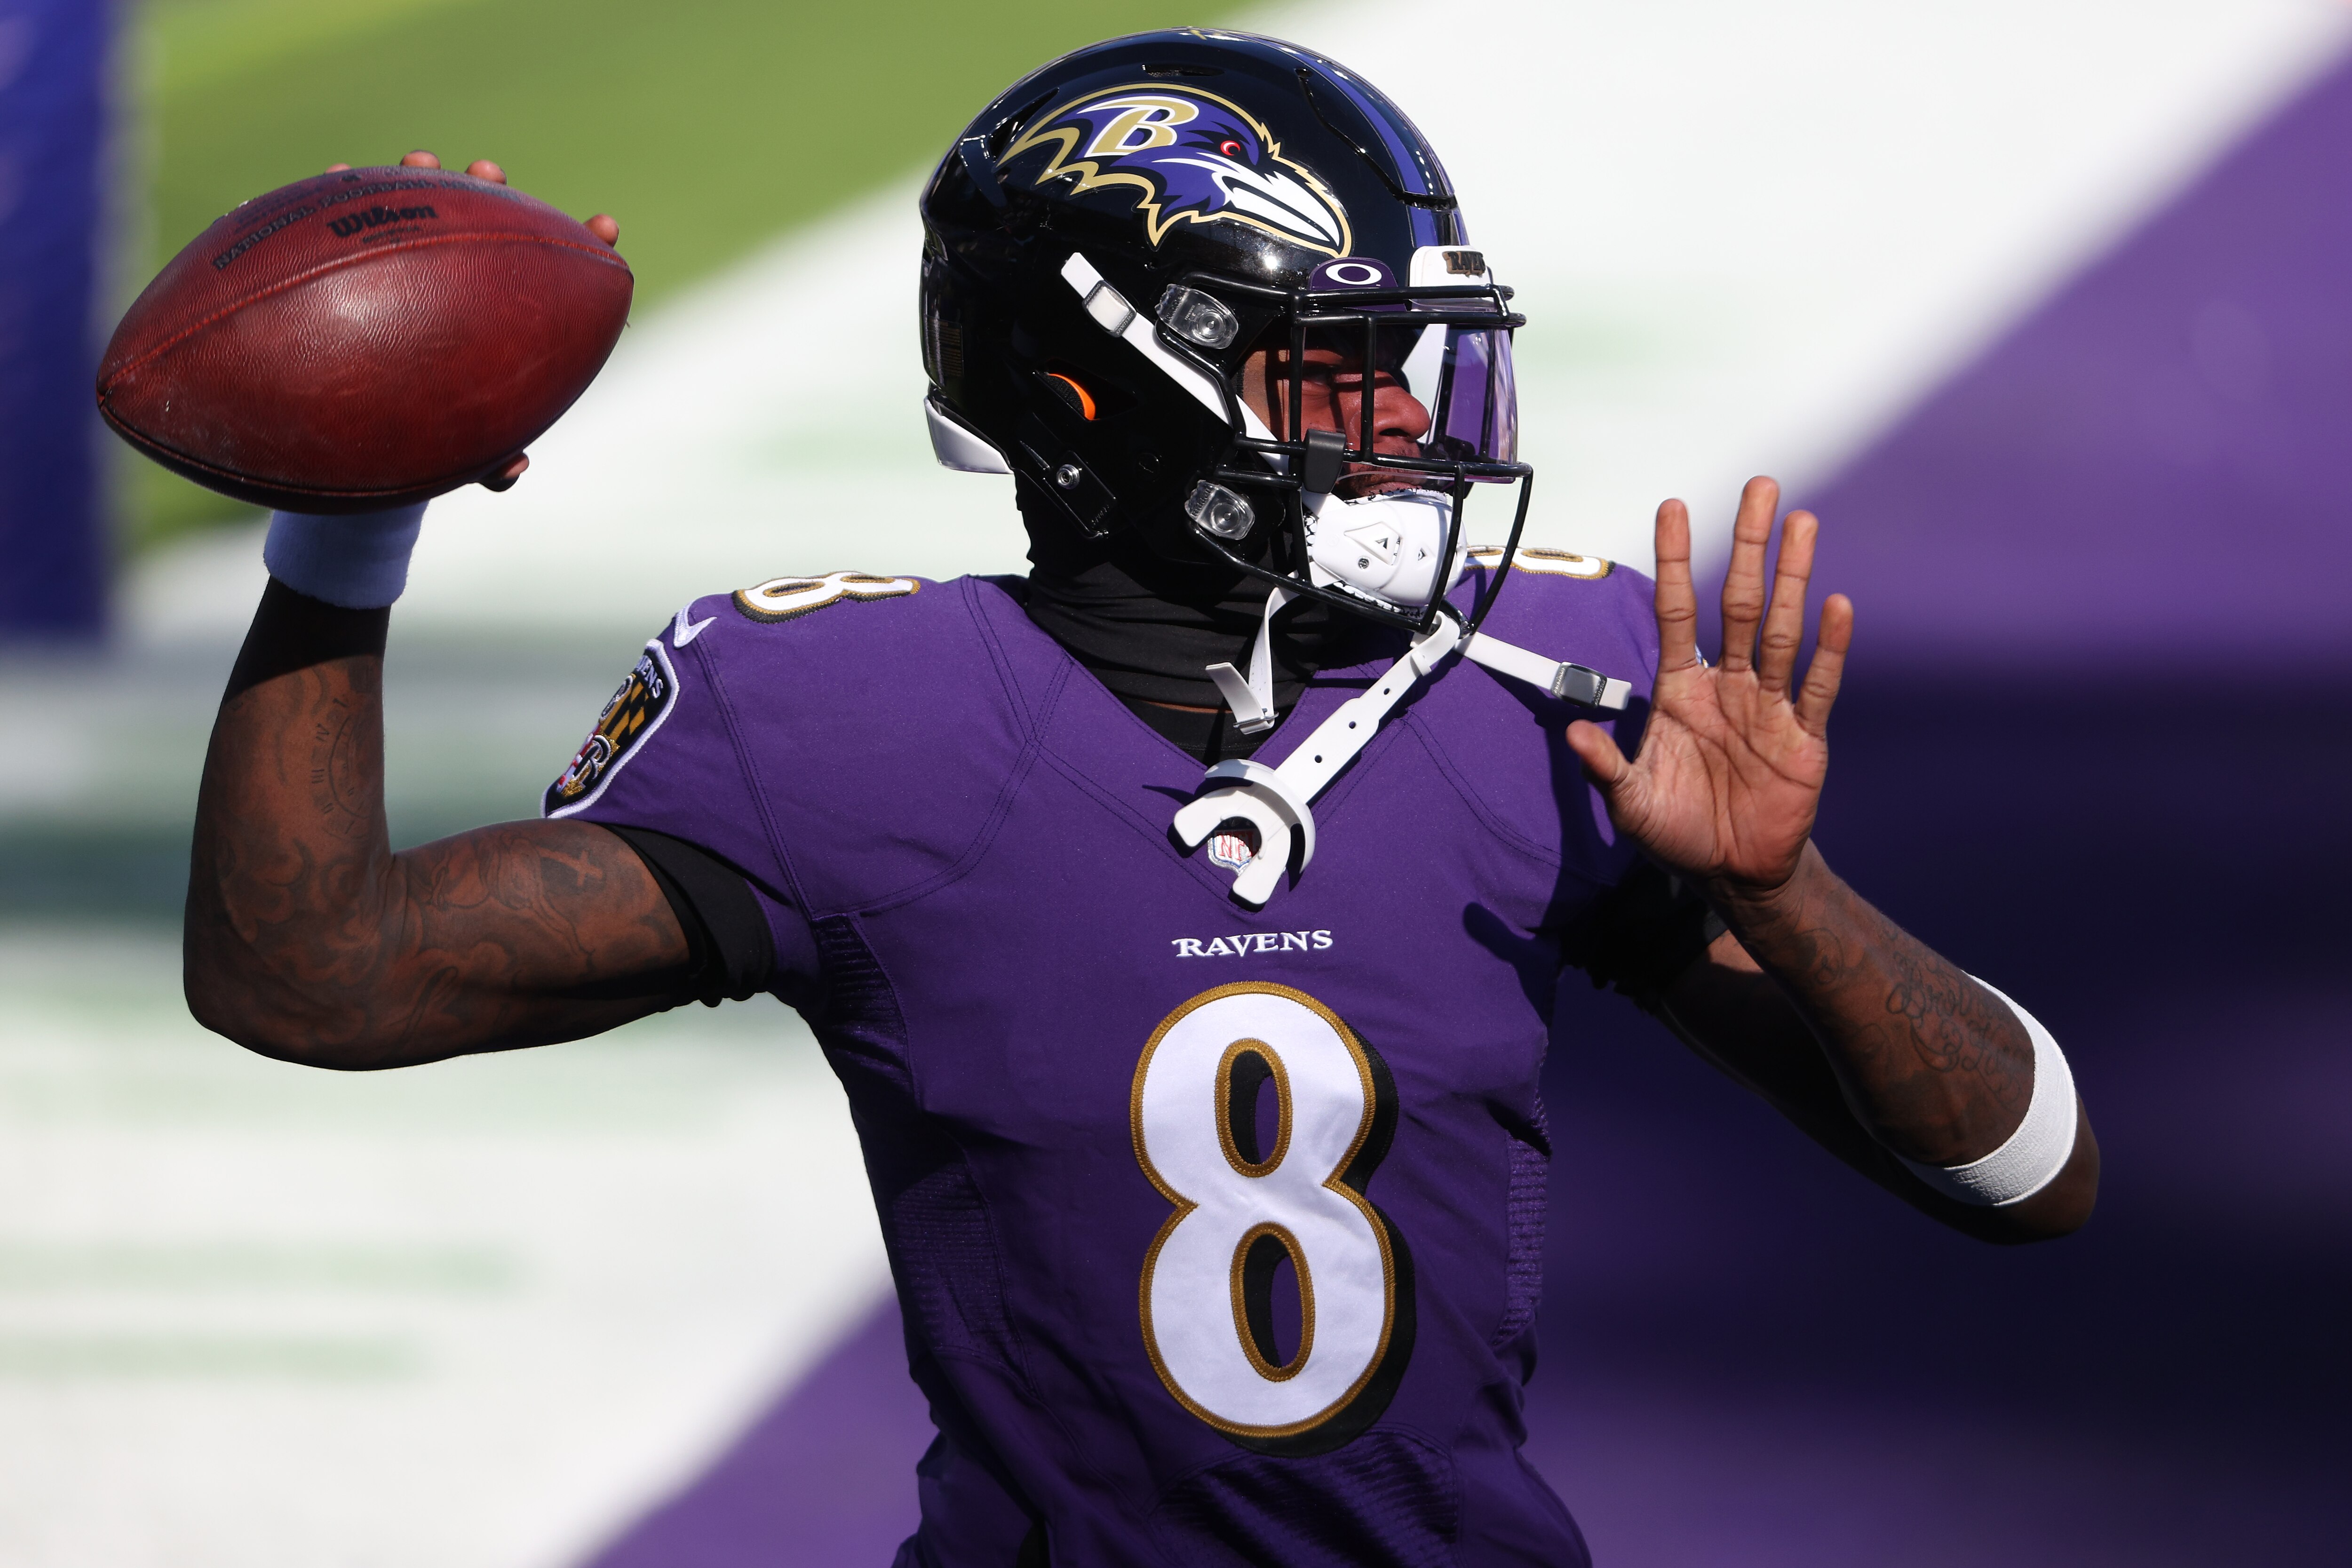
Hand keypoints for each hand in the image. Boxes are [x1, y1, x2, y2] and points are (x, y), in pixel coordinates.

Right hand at [323, 151, 622, 493]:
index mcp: (506, 315)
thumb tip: (511, 470)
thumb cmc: (434, 441)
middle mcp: (462, 278)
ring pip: (419, 210)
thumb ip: (489, 462)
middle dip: (491, 187)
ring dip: (420, 179)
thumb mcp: (464, 457)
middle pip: (485, 220)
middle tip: (489, 171)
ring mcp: (410, 264)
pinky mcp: (357, 263)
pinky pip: (347, 227)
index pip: (555, 270)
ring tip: (417, 162)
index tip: (607, 228)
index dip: (585, 245)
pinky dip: (340, 197)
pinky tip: (335, 174)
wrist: (370, 441)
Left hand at [1564, 476, 1851, 896]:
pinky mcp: (1804, 737)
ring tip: (1802, 523)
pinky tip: (1836, 605)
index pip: (1678, 611)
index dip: (1677, 561)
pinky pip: (1817, 686)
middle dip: (1748, 545)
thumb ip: (1605, 765)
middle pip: (1740, 602)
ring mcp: (1769, 707)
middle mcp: (1728, 685)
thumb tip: (1573, 733)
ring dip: (1794, 577)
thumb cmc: (1678, 830)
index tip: (1674, 507)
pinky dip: (1828, 649)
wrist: (1731, 873)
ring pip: (1783, 630)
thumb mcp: (1630, 801)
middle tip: (1761, 487)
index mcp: (1682, 691)